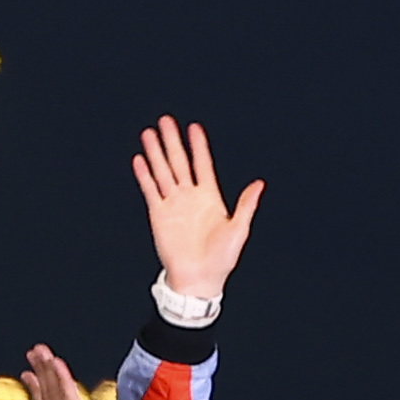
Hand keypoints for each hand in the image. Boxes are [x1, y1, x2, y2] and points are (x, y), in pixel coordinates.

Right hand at [131, 116, 262, 300]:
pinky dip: (145, 175)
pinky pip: (150, 190)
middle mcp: (190, 197)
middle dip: (173, 141)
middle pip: (179, 162)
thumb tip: (259, 184)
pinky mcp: (159, 214)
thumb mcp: (239, 229)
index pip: (202, 165)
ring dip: (156, 153)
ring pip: (163, 171)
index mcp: (210, 198)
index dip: (199, 147)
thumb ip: (246, 205)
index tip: (194, 127)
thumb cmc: (222, 258)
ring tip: (149, 133)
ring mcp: (173, 204)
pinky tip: (140, 160)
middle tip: (166, 121)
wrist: (199, 278)